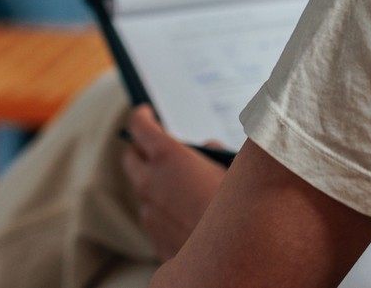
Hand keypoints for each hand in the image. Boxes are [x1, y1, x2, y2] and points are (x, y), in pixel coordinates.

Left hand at [122, 106, 228, 262]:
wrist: (236, 257)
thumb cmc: (239, 206)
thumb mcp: (233, 166)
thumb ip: (214, 151)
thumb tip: (206, 149)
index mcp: (167, 158)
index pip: (139, 126)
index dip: (141, 116)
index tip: (145, 113)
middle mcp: (150, 184)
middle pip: (131, 158)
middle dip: (141, 149)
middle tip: (156, 147)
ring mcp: (150, 214)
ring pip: (144, 191)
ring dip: (156, 184)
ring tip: (183, 187)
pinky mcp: (155, 239)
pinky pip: (155, 218)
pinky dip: (165, 212)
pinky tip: (189, 216)